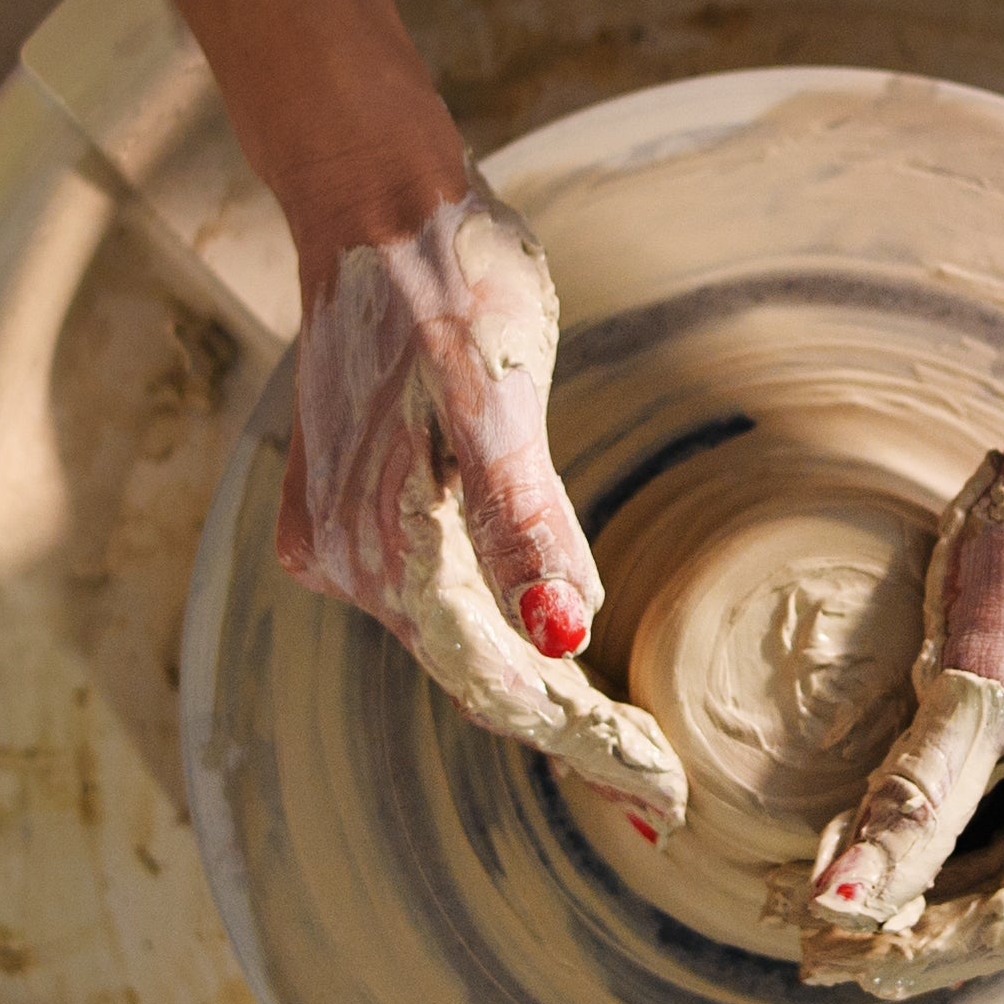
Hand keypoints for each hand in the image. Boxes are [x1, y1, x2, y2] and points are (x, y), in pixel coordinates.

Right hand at [277, 182, 687, 836]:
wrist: (374, 203)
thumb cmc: (451, 286)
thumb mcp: (500, 394)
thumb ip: (524, 523)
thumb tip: (558, 637)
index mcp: (394, 549)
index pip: (504, 686)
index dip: (587, 745)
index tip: (665, 797)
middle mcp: (350, 564)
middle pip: (477, 680)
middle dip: (571, 741)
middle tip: (659, 800)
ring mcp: (339, 540)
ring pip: (451, 647)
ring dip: (531, 701)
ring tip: (614, 753)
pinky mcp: (346, 510)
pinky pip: (429, 603)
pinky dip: (486, 639)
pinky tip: (534, 660)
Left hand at [797, 438, 1003, 997]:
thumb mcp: (973, 682)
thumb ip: (913, 806)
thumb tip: (840, 904)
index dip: (920, 947)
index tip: (828, 959)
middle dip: (924, 913)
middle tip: (817, 937)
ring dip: (947, 869)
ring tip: (844, 883)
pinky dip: (983, 819)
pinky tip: (909, 825)